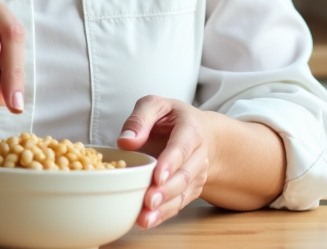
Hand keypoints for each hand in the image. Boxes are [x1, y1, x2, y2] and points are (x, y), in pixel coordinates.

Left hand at [116, 96, 211, 228]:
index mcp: (190, 129)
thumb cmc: (172, 118)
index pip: (182, 147)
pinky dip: (164, 214)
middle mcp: (198, 154)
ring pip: (183, 193)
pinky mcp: (190, 189)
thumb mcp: (156, 105)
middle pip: (185, 175)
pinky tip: (148, 221)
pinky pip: (179, 203)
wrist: (200, 132)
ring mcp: (196, 174)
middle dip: (166, 190)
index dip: (171, 162)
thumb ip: (140, 118)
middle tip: (148, 201)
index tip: (157, 176)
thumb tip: (125, 140)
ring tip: (145, 217)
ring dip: (164, 207)